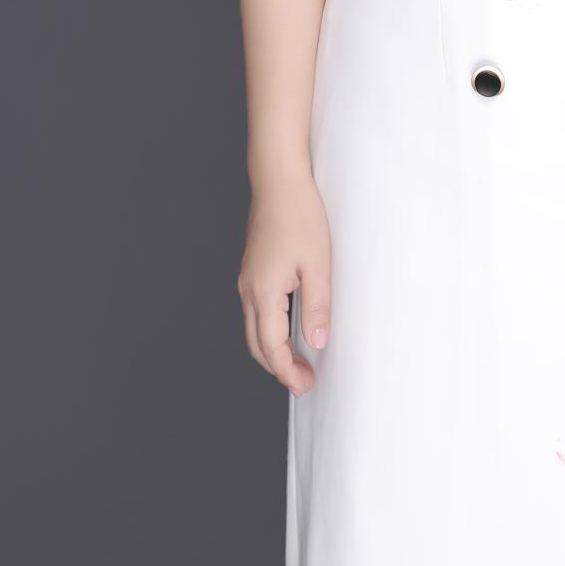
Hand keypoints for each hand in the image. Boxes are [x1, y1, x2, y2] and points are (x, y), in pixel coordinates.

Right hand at [237, 171, 331, 396]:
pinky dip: (269, 330)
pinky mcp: (252, 270)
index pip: (271, 347)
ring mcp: (247, 280)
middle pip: (257, 345)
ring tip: (298, 360)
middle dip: (278, 368)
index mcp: (263, 291)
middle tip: (303, 381)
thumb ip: (317, 306)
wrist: (279, 181)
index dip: (288, 371)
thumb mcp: (317, 264)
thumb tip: (316, 342)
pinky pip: (256, 311)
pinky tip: (288, 329)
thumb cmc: (300, 216)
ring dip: (272, 350)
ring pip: (253, 329)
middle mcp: (248, 289)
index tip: (305, 385)